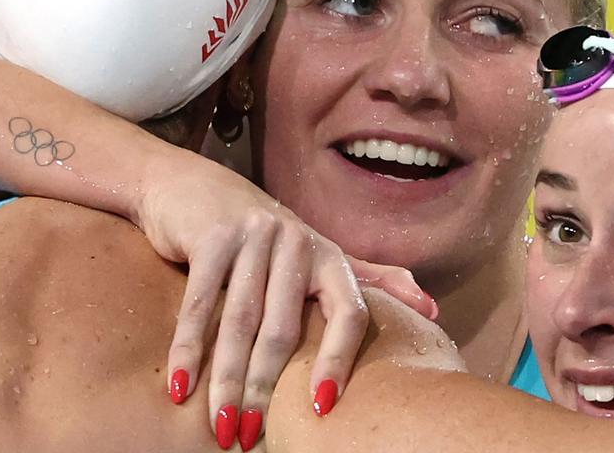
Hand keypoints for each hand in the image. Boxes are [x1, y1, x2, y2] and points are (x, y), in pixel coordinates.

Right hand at [134, 152, 433, 449]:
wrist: (191, 186)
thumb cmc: (258, 234)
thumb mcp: (316, 253)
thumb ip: (369, 280)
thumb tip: (430, 309)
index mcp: (328, 255)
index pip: (350, 313)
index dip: (340, 361)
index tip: (322, 408)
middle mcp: (297, 241)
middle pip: (284, 329)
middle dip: (266, 389)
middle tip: (252, 436)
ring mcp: (254, 235)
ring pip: (241, 322)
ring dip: (228, 381)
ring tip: (223, 426)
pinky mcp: (212, 235)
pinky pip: (200, 303)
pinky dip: (189, 348)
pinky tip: (183, 386)